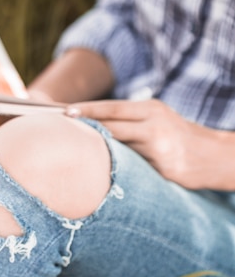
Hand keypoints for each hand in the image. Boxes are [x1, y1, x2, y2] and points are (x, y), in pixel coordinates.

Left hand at [66, 99, 233, 189]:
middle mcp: (154, 123)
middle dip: (86, 125)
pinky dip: (116, 164)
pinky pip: (132, 165)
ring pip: (119, 145)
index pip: (112, 107)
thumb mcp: (158, 121)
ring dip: (97, 147)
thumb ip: (132, 122)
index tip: (65, 112)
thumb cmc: (179, 139)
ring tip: (75, 148)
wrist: (214, 156)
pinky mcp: (162, 165)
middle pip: (111, 123)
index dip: (88, 110)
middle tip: (60, 126)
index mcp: (151, 109)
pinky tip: (100, 168)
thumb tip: (96, 126)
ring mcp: (158, 145)